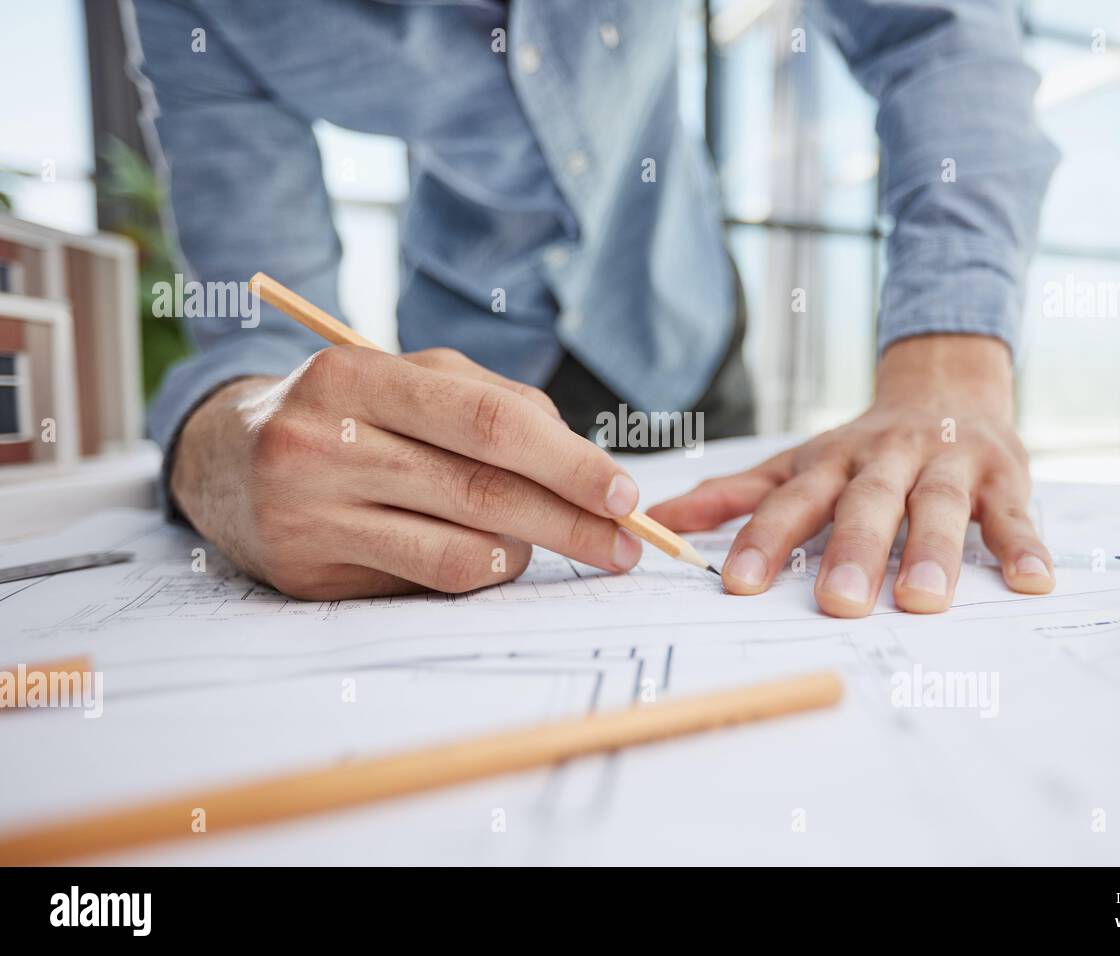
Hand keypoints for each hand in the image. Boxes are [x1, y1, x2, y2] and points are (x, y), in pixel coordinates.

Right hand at [170, 346, 641, 598]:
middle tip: (627, 544)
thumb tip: (581, 458)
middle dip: (573, 520)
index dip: (568, 461)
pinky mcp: (309, 572)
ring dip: (529, 549)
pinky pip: (429, 581)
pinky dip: (483, 571)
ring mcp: (310, 512)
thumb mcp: (405, 377)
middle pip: (484, 488)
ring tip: (551, 541)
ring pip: (462, 546)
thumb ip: (493, 402)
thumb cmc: (342, 413)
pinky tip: (496, 557)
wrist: (223, 459)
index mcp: (356, 375)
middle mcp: (324, 441)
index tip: (624, 492)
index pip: (489, 422)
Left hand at [647, 335, 1053, 616]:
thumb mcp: (798, 464)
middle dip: (850, 551)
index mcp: (830, 462)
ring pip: (936, 504)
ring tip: (922, 600)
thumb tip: (660, 522)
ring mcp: (946, 463)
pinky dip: (1023, 545)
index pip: (792, 502)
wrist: (946, 386)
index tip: (738, 585)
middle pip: (865, 503)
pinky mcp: (1002, 475)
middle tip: (837, 604)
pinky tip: (1031, 582)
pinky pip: (1013, 512)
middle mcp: (885, 458)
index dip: (764, 539)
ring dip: (931, 550)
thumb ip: (736, 496)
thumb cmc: (863, 448)